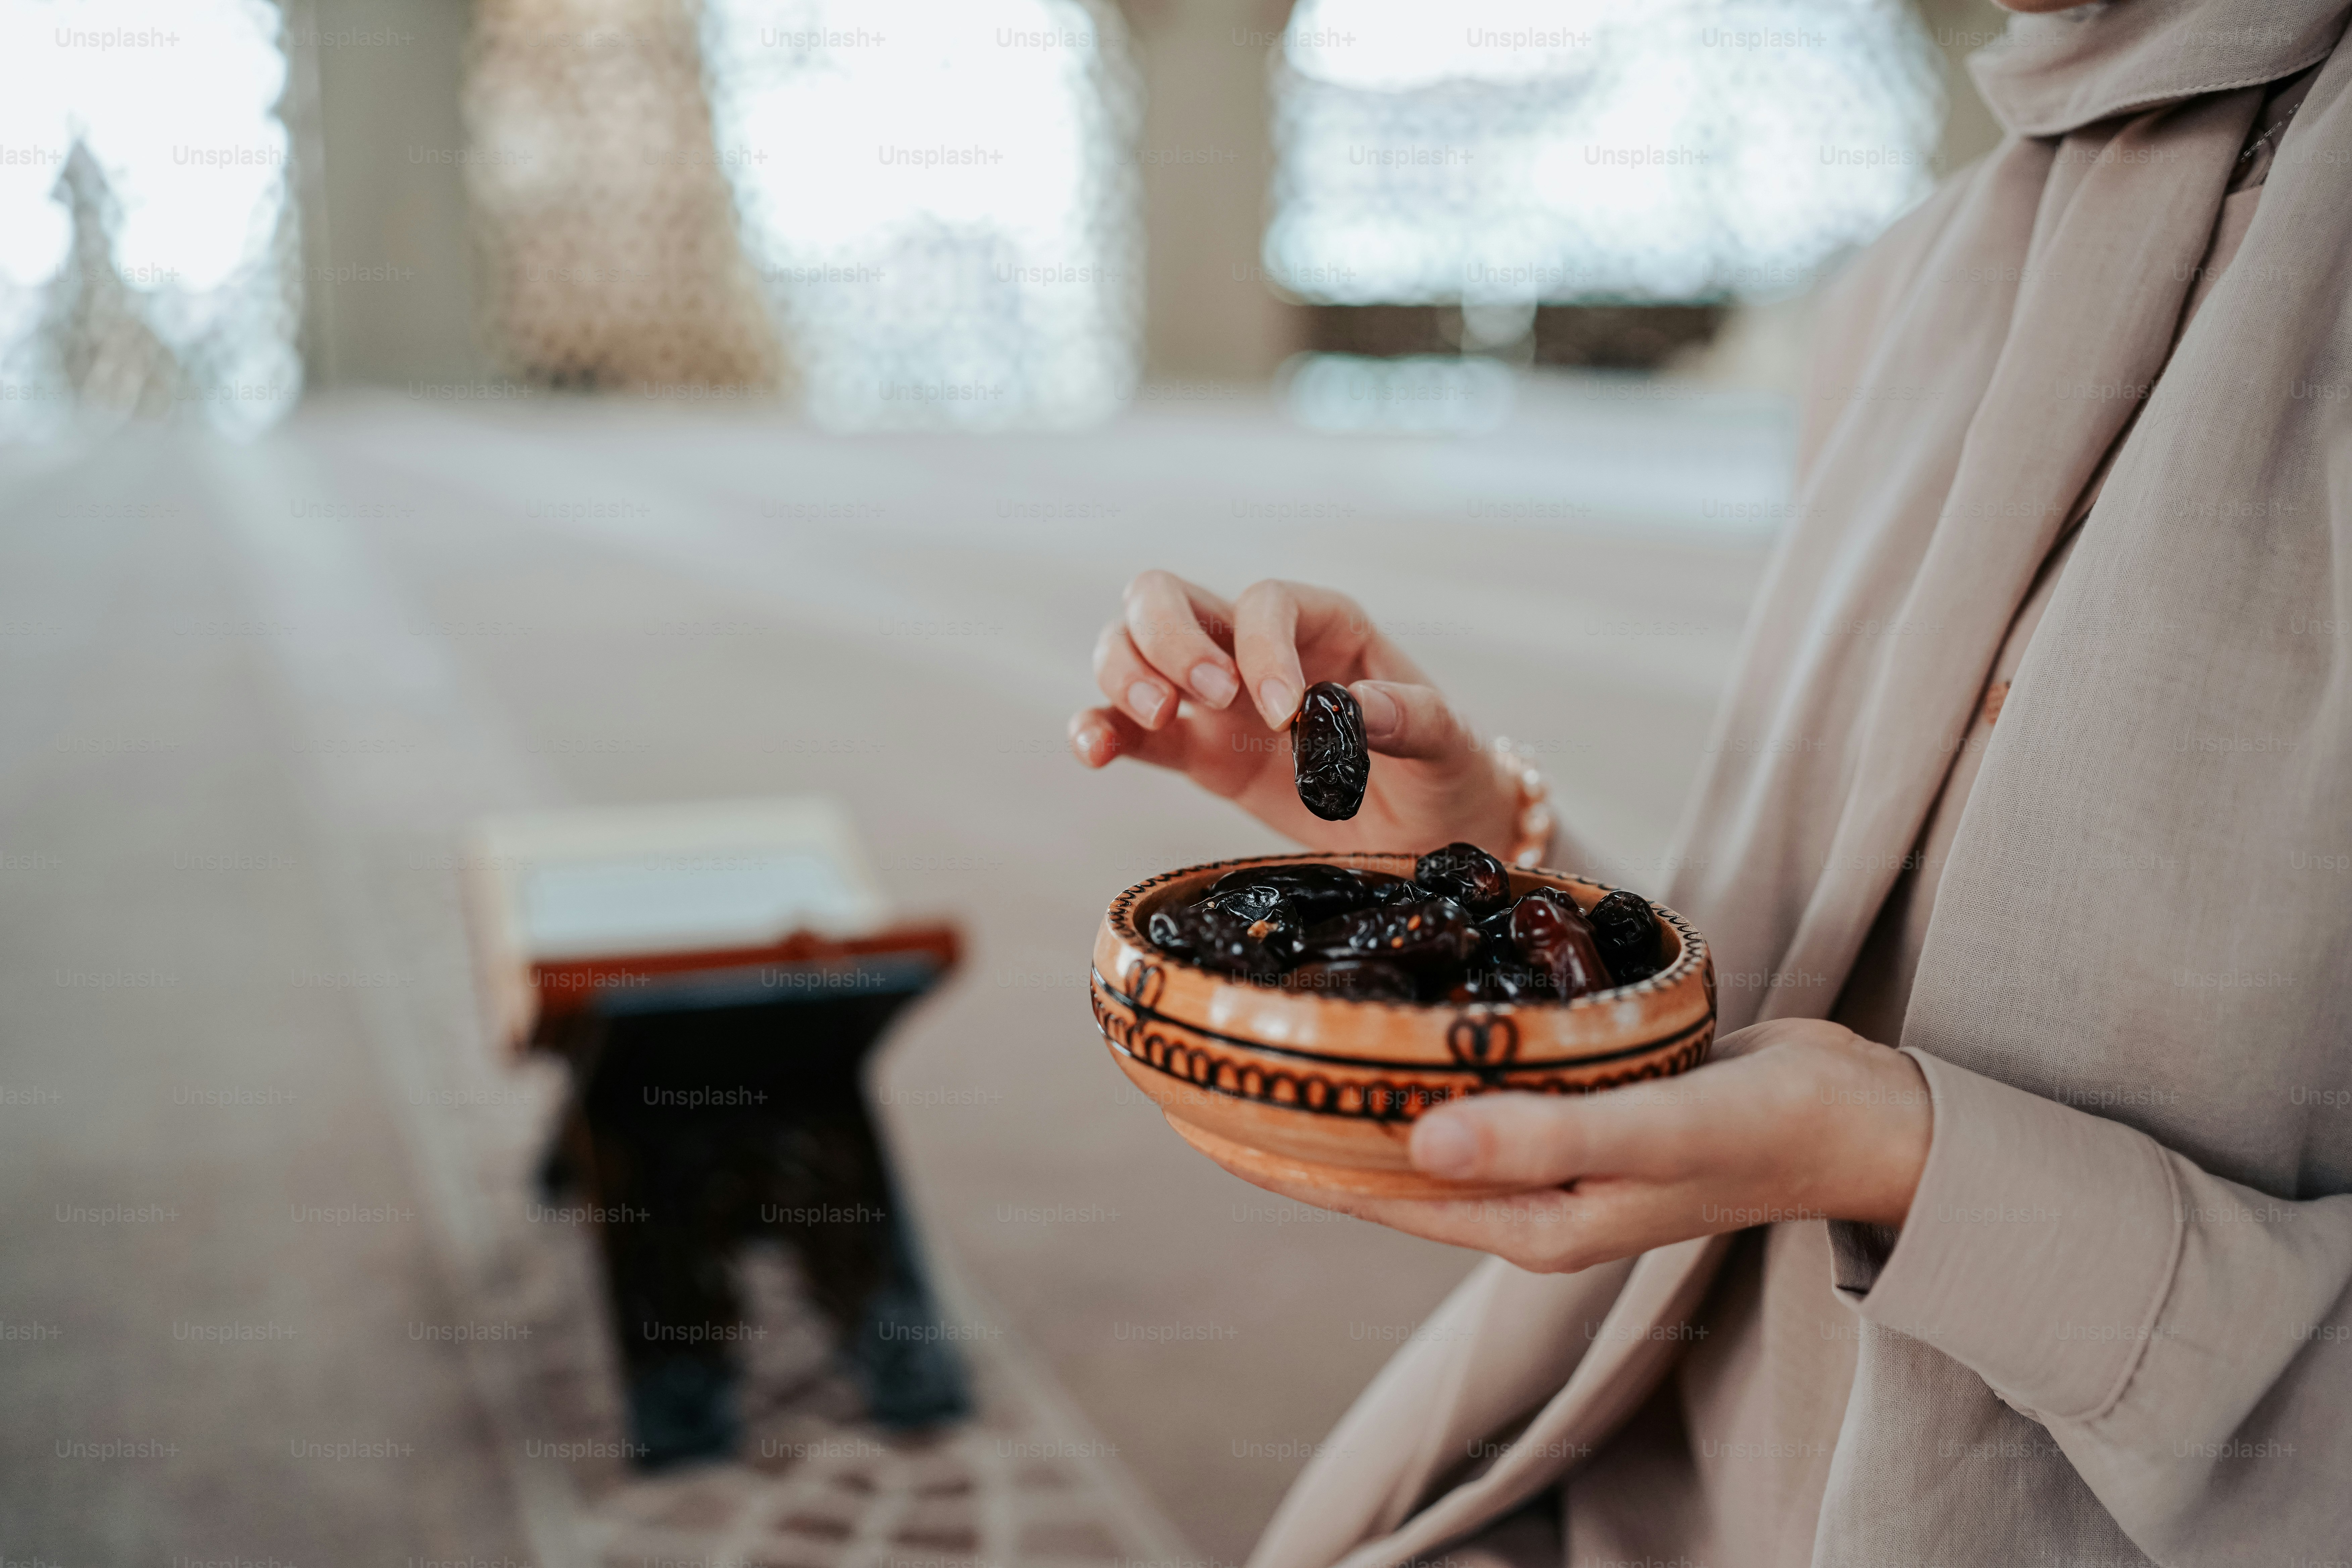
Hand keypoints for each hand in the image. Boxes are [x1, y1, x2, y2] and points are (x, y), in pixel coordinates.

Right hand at [1068, 571, 1519, 855]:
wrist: (1431, 837)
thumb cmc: (1443, 777)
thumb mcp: (1448, 748)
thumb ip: (1411, 720)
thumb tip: (1358, 708)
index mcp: (1325, 628)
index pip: (1265, 604)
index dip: (1261, 648)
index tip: (1286, 715)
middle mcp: (1259, 649)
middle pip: (1168, 597)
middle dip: (1170, 640)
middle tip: (1205, 700)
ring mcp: (1217, 699)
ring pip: (1131, 648)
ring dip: (1125, 674)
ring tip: (1160, 721)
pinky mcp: (1197, 752)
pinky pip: (1127, 728)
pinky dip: (1099, 729)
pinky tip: (1096, 751)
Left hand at [1195, 1019, 1932, 1273]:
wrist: (1859, 1114)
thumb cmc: (1769, 1126)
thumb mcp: (1657, 1129)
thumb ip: (1541, 1138)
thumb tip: (1417, 1143)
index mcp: (1530, 1221)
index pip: (1369, 1192)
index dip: (1276, 1155)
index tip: (1189, 1111)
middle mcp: (1524, 1195)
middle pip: (1371, 1159)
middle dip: (1282, 1118)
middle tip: (1194, 1057)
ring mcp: (1544, 1150)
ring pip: (1409, 1118)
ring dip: (1337, 1081)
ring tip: (1257, 1030)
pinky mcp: (1569, 1103)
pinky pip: (1461, 1082)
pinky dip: (1407, 1053)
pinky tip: (1374, 1009)